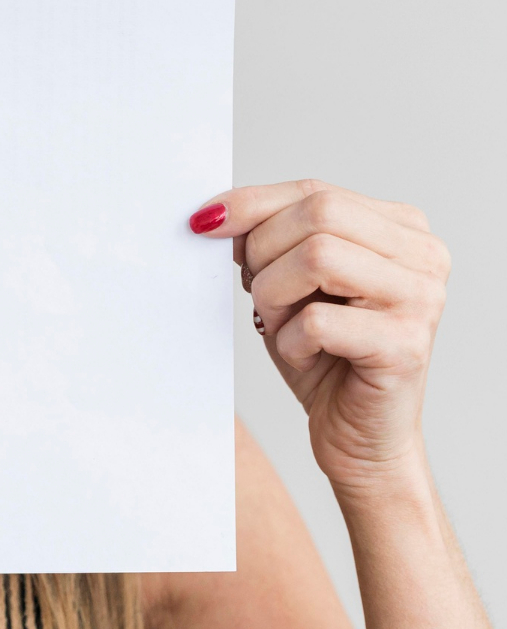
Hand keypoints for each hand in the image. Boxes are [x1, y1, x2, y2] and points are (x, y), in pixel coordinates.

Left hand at [189, 180, 449, 495]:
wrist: (358, 436)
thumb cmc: (323, 354)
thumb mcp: (290, 281)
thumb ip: (270, 238)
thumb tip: (219, 214)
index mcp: (401, 228)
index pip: (315, 191)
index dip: (252, 203)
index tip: (205, 221)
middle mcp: (423, 256)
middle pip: (318, 214)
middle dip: (263, 251)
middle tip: (257, 294)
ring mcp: (422, 299)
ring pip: (319, 257)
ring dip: (275, 293)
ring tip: (280, 324)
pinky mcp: (406, 345)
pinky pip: (317, 320)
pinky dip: (290, 339)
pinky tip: (304, 355)